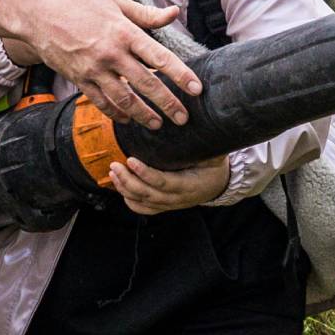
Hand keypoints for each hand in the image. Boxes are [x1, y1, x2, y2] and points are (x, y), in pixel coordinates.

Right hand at [0, 0, 196, 128]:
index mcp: (124, 32)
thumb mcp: (115, 2)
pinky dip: (116, 113)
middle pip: (146, 84)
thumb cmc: (78, 3)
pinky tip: (128, 119)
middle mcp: (111, 54)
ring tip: (158, 124)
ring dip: (144, 115)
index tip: (196, 89)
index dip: (180, 75)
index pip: (160, 58)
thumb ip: (146, 14)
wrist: (37, 13)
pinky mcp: (79, 80)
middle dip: (168, 104)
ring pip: (124, 100)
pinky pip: (101, 102)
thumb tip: (173, 12)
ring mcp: (93, 70)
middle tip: (183, 118)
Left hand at [110, 154, 230, 213]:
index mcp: (188, 185)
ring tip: (113, 172)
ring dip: (125, 189)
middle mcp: (177, 199)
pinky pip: (144, 209)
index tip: (131, 160)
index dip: (145, 174)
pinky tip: (120, 187)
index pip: (162, 182)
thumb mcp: (215, 156)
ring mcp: (170, 205)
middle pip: (147, 194)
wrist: (220, 185)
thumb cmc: (215, 168)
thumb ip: (205, 146)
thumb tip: (195, 125)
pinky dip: (130, 201)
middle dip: (128, 180)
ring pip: (142, 202)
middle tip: (115, 165)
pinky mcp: (164, 206)